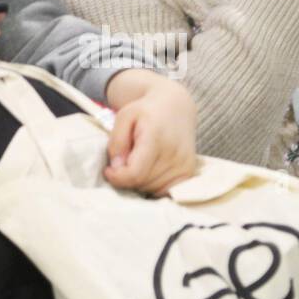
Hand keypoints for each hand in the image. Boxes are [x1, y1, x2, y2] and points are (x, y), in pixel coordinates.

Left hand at [102, 70, 198, 196]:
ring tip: (139, 162)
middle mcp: (173, 153)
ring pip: (151, 189)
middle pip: (141, 183)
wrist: (176, 107)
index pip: (134, 174)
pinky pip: (164, 191)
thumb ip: (117, 141)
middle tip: (125, 160)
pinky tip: (149, 170)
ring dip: (139, 181)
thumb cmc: (146, 111)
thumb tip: (117, 167)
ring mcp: (184, 164)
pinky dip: (153, 185)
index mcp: (155, 138)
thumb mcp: (124, 116)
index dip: (117, 177)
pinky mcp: (189, 172)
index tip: (109, 169)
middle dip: (127, 177)